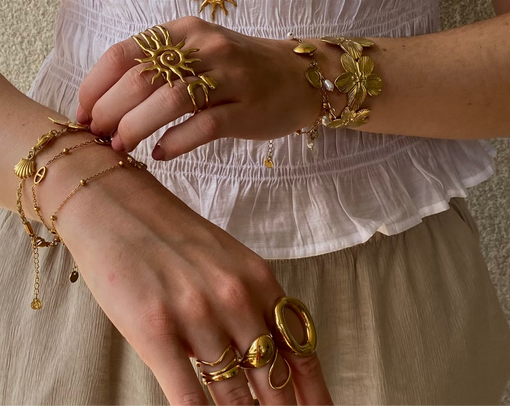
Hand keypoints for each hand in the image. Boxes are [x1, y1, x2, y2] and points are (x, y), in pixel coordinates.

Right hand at [36, 147, 332, 405]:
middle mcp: (235, 297)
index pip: (300, 352)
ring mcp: (197, 315)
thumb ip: (251, 304)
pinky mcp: (156, 331)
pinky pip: (188, 397)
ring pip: (232, 396)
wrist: (114, 204)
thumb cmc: (169, 234)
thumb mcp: (225, 260)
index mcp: (258, 278)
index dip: (314, 395)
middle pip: (272, 381)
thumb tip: (272, 360)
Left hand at [76, 15, 343, 160]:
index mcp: (184, 31)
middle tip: (97, 136)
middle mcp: (204, 47)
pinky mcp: (246, 108)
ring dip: (134, 128)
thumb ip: (157, 66)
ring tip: (120, 147)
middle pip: (141, 78)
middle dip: (109, 112)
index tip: (82, 112)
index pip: (124, 53)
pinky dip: (174, 142)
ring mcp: (228, 77)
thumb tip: (101, 102)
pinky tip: (160, 153)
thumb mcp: (197, 52)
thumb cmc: (239, 68)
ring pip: (168, 101)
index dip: (95, 86)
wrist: (299, 76)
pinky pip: (202, 126)